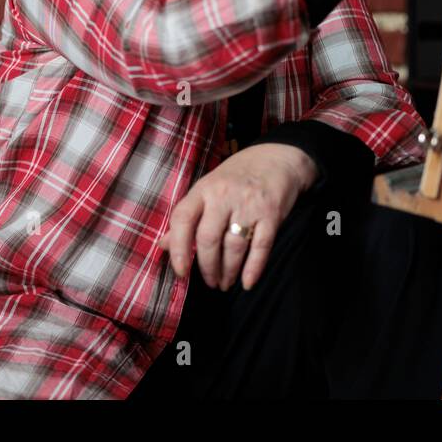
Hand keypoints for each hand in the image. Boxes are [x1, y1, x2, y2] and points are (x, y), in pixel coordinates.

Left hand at [158, 143, 318, 290]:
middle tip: (210, 282)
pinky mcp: (271, 213)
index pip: (183, 218)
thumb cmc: (237, 177)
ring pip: (234, 246)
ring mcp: (249, 204)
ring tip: (226, 283)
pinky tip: (247, 282)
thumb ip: (188, 216)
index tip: (180, 271)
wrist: (278, 158)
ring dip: (228, 271)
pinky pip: (261, 246)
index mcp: (204, 189)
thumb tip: (163, 244)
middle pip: (208, 238)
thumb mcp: (208, 189)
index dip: (177, 247)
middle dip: (207, 267)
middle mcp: (224, 195)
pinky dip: (253, 268)